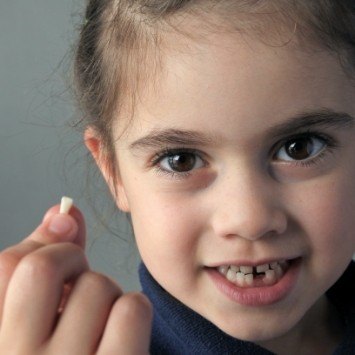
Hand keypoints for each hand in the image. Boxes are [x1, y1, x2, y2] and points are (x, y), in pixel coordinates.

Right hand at [0, 204, 151, 353]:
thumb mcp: (34, 323)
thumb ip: (44, 265)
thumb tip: (64, 211)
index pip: (6, 265)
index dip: (43, 249)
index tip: (62, 255)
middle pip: (44, 267)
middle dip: (71, 263)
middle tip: (78, 286)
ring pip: (97, 285)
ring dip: (107, 293)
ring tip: (99, 324)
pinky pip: (130, 310)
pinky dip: (133, 312)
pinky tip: (122, 338)